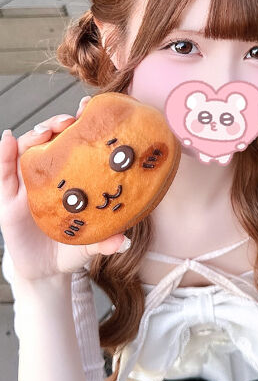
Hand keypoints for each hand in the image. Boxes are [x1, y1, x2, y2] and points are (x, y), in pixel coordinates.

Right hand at [0, 96, 125, 280]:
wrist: (46, 271)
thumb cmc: (71, 249)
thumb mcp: (89, 245)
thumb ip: (104, 243)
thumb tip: (123, 242)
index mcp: (71, 180)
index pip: (76, 146)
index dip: (82, 125)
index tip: (92, 108)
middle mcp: (49, 178)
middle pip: (51, 141)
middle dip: (59, 124)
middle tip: (71, 119)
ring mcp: (27, 186)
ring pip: (27, 151)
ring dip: (35, 135)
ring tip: (46, 130)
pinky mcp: (8, 200)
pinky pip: (3, 173)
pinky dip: (4, 154)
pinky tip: (6, 139)